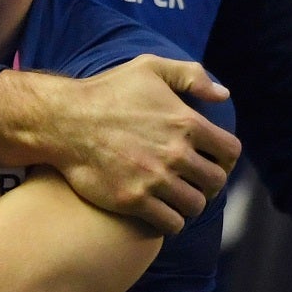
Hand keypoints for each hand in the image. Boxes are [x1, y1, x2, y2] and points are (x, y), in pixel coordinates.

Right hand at [0, 56, 238, 235]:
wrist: (62, 121)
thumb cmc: (105, 92)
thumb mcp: (149, 67)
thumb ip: (191, 75)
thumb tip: (223, 95)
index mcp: (186, 122)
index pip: (229, 152)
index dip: (225, 160)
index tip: (212, 163)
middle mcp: (175, 153)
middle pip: (215, 183)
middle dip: (208, 185)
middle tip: (193, 183)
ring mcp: (154, 179)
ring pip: (194, 206)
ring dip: (189, 204)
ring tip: (176, 199)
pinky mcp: (133, 200)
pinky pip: (171, 223)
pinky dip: (171, 222)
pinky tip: (161, 213)